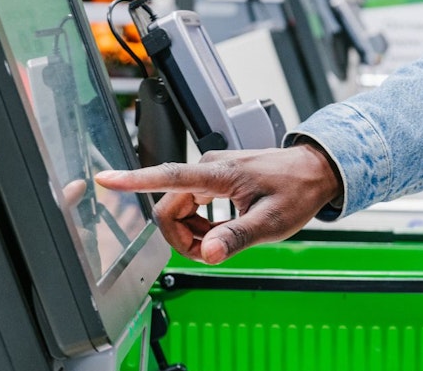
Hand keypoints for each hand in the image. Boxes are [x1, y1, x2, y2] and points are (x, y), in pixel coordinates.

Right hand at [94, 144, 342, 263]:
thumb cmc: (297, 191)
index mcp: (218, 174)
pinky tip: (224, 229)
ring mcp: (211, 173)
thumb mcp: (271, 222)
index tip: (106, 180)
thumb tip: (209, 254)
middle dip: (183, 237)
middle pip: (169, 208)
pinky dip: (203, 224)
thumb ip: (237, 237)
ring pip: (180, 209)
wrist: (315, 171)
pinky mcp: (216, 179)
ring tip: (224, 240)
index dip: (133, 180)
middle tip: (214, 251)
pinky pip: (193, 205)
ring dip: (194, 232)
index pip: (168, 176)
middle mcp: (208, 169)